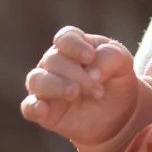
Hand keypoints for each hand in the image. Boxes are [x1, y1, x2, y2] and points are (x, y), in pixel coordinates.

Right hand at [21, 25, 141, 151]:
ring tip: (75, 94)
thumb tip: (90, 71)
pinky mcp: (44, 111)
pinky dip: (33, 106)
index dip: (74, 46)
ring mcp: (46, 87)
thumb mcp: (123, 62)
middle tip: (98, 91)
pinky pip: (29, 107)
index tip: (90, 57)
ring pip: (37, 79)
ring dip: (56, 86)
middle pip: (54, 60)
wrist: (120, 113)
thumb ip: (109, 57)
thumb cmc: (116, 80)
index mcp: (72, 46)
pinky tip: (43, 109)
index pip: (64, 38)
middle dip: (78, 75)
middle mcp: (54, 63)